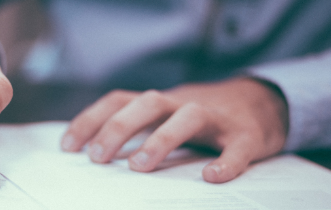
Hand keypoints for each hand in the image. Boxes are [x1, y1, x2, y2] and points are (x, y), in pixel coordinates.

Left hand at [60, 78, 287, 182]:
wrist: (262, 103)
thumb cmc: (202, 118)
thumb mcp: (165, 116)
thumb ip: (137, 129)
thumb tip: (94, 154)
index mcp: (161, 102)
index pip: (119, 100)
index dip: (91, 119)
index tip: (68, 146)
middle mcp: (184, 104)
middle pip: (148, 102)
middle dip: (119, 127)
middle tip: (97, 158)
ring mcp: (217, 118)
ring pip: (188, 117)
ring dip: (161, 139)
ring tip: (139, 166)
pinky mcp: (247, 135)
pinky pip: (237, 147)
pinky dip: (226, 162)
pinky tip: (212, 177)